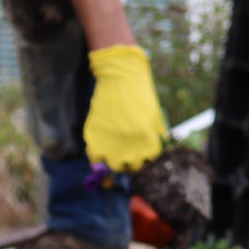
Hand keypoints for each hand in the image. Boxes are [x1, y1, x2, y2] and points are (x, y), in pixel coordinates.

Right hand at [83, 45, 167, 171]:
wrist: (121, 80)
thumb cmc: (141, 97)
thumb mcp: (155, 118)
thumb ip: (155, 137)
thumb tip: (153, 153)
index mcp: (149, 143)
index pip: (148, 163)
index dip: (143, 160)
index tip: (139, 155)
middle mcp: (131, 149)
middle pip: (131, 168)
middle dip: (129, 164)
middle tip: (125, 156)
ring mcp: (111, 145)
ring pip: (113, 166)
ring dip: (114, 162)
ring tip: (113, 152)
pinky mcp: (94, 139)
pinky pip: (94, 158)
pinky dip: (97, 157)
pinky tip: (101, 148)